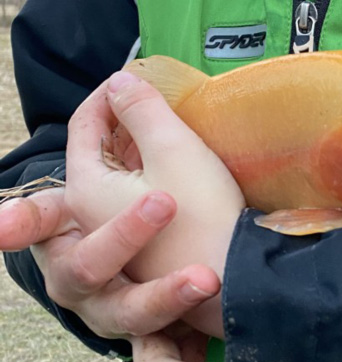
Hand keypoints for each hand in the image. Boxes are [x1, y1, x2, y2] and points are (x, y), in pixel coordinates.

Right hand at [0, 187, 226, 361]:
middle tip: (207, 279)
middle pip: (128, 312)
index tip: (164, 201)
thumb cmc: (84, 219)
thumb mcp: (58, 211)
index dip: (123, 235)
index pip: (89, 261)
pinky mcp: (165, 347)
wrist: (105, 243)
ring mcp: (134, 334)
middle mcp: (100, 310)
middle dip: (167, 298)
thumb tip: (0, 225)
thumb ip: (35, 215)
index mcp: (72, 272)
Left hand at [66, 71, 245, 313]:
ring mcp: (112, 239)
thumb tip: (119, 82)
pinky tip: (178, 163)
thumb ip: (141, 107)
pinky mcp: (141, 250)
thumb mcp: (173, 147)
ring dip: (140, 145)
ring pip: (117, 176)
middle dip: (122, 118)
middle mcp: (88, 217)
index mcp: (85, 191)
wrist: (237, 284)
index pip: (85, 124)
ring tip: (170, 126)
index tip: (140, 76)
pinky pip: (133, 199)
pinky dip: (149, 173)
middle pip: (96, 151)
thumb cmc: (204, 215)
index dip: (110, 93)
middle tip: (153, 97)